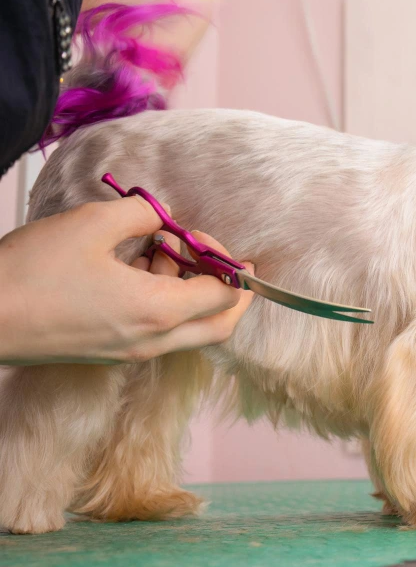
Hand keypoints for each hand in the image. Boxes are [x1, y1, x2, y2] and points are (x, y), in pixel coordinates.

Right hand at [0, 196, 253, 364]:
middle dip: (230, 292)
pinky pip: (158, 331)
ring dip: (189, 290)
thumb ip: (141, 214)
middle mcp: (153, 341)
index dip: (227, 264)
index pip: (225, 297)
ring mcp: (132, 352)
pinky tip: (135, 267)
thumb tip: (161, 216)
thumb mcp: (92, 225)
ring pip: (189, 328)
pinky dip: (164, 301)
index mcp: (159, 311)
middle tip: (217, 258)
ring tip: (157, 249)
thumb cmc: (32, 273)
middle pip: (220, 326)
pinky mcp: (111, 351)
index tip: (203, 237)